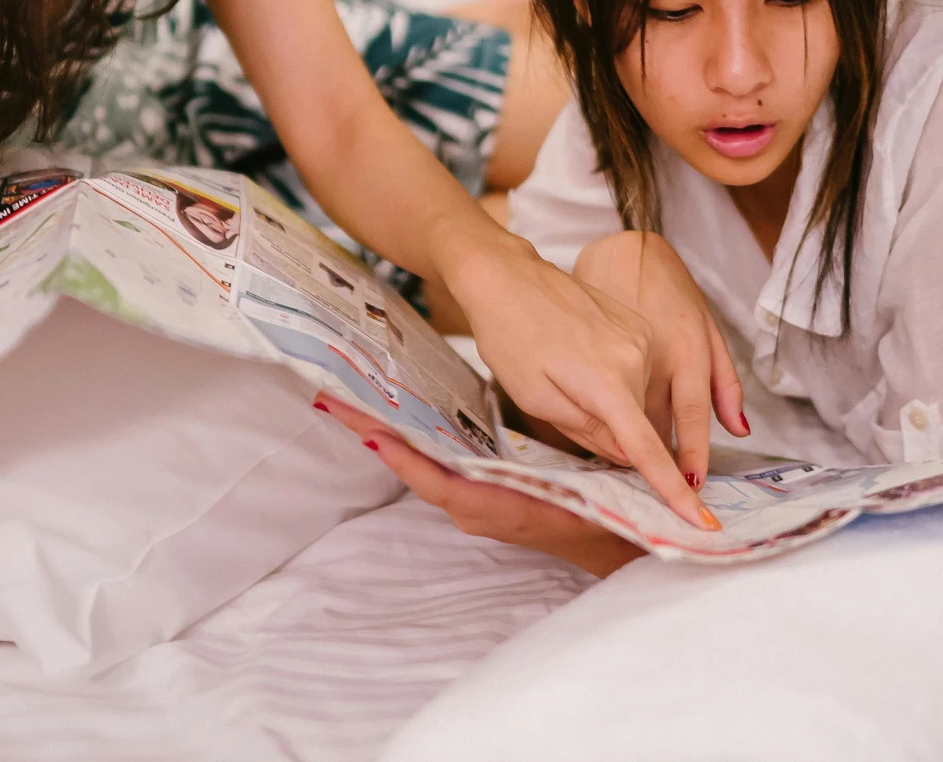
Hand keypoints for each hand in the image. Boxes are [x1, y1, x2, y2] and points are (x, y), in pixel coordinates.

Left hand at [316, 396, 643, 577]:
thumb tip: (482, 476)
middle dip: (374, 435)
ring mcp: (470, 498)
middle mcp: (472, 506)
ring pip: (418, 463)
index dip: (400, 456)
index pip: (435, 481)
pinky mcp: (474, 487)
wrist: (610, 542)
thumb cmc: (597, 520)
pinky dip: (408, 440)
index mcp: (493, 507)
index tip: (365, 429)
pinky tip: (392, 414)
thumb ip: (533, 491)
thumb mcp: (572, 503)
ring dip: (385, 434)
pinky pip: (433, 462)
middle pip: (414, 467)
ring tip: (350, 399)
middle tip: (333, 399)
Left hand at [437, 229, 718, 527]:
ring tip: (561, 375)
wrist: (506, 275)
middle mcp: (637, 357)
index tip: (702, 522)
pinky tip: (577, 363)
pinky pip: (638, 375)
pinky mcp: (638, 326)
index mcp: (608, 380)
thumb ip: (588, 431)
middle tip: (564, 407)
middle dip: (616, 437)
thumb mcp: (536, 397)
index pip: (648, 448)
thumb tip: (628, 455)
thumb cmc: (510, 335)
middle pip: (642, 423)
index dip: (673, 490)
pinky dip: (618, 386)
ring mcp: (641, 337)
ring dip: (614, 408)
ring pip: (640, 400)